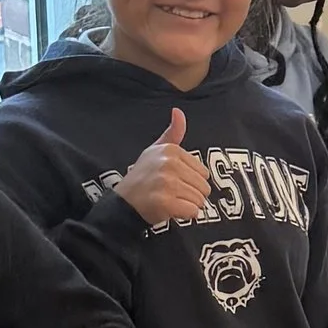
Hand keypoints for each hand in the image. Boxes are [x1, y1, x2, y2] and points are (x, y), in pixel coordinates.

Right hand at [117, 108, 212, 228]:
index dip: (191, 181)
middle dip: (191, 195)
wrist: (123, 202)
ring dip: (188, 206)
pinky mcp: (165, 202)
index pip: (203, 172)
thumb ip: (172, 134)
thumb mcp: (155, 151)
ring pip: (199, 200)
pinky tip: (171, 211)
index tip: (173, 182)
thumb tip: (178, 111)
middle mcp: (169, 164)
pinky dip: (185, 216)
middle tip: (172, 194)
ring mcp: (167, 183)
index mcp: (171, 150)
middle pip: (204, 187)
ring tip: (170, 201)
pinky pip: (192, 212)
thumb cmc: (143, 177)